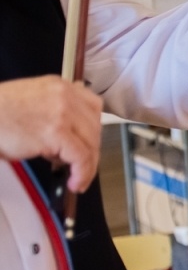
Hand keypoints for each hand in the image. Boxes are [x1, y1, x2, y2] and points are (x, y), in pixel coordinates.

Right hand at [0, 77, 102, 192]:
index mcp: (61, 86)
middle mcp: (66, 96)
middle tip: (83, 166)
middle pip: (94, 126)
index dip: (94, 129)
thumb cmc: (0, 112)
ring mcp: (62, 113)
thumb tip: (70, 136)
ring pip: (91, 143)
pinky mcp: (55, 132)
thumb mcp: (33, 100)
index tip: (90, 144)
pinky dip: (82, 173)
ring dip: (88, 165)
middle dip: (91, 149)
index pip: (93, 106)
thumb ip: (56, 109)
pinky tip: (75, 183)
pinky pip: (80, 157)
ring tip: (79, 178)